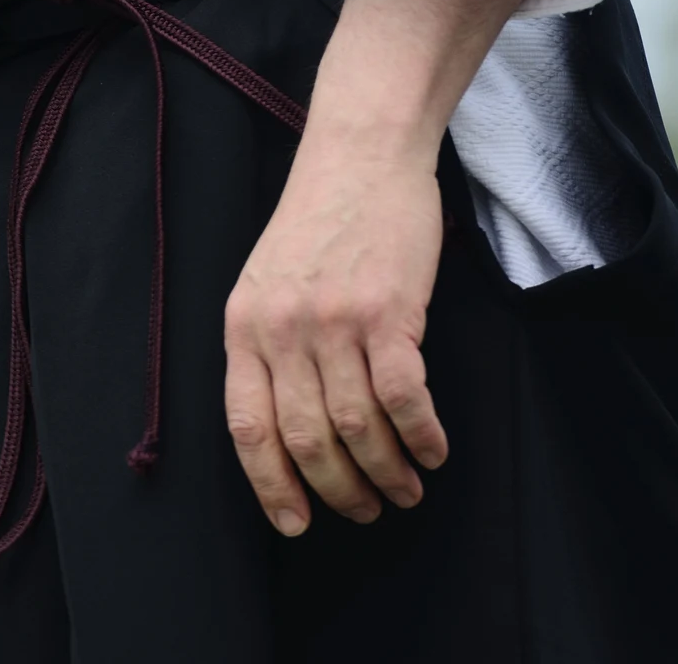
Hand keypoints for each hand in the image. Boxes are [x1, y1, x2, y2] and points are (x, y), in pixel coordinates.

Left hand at [224, 0, 560, 534]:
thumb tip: (285, 428)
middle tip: (367, 510)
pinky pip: (404, 399)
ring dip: (386, 474)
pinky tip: (434, 451)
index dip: (271, 485)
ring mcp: (334, 322)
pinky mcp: (388, 312)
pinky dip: (422, 438)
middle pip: (306, 440)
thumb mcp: (266, 282)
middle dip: (338, 491)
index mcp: (242, 326)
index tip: (295, 523)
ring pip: (357, 429)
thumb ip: (268, 347)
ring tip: (406, 490)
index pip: (248, 428)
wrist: (359, 154)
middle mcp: (281, 330)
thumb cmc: (318, 221)